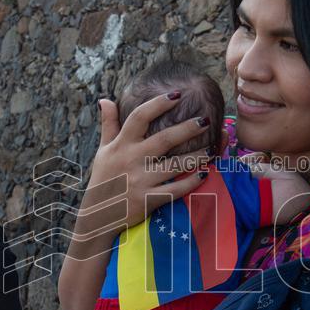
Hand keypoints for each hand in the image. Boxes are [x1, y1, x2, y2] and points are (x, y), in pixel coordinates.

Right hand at [75, 95, 213, 241]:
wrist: (98, 215)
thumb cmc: (104, 178)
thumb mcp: (103, 150)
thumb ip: (108, 124)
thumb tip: (105, 100)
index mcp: (121, 144)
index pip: (140, 117)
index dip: (158, 104)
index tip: (177, 95)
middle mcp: (131, 159)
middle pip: (164, 139)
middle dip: (187, 128)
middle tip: (205, 120)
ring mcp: (141, 180)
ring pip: (175, 165)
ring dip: (196, 156)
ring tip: (212, 149)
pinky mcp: (148, 200)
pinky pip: (175, 190)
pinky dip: (191, 182)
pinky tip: (204, 174)